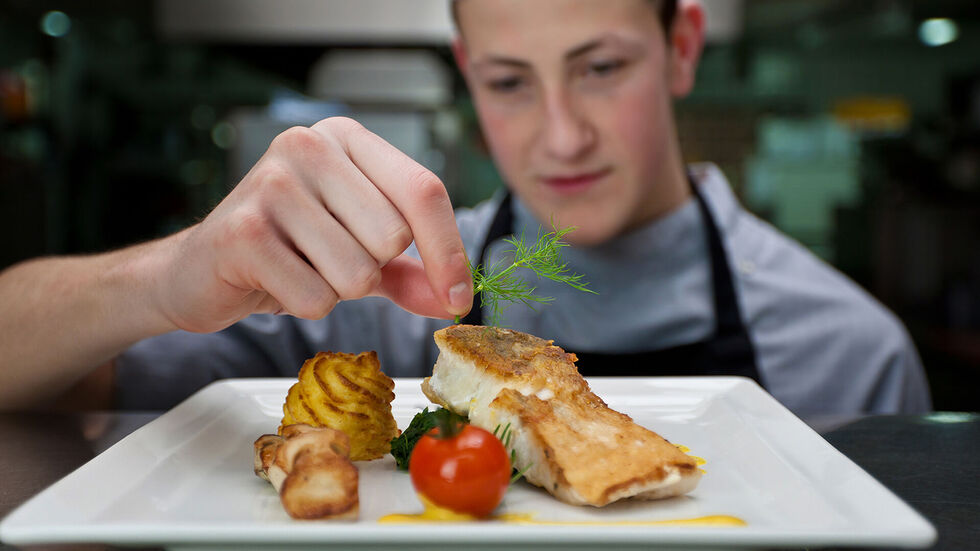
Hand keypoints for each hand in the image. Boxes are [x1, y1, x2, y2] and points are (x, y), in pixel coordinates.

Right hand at [153, 117, 472, 332]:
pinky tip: (275, 280)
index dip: (449, 250)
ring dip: (335, 290)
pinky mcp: (242, 230)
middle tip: (328, 260)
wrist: (202, 270)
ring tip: (299, 268)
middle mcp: (309, 145)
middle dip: (371, 271)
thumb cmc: (290, 251)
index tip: (459, 295)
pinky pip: (315, 296)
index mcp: (346, 138)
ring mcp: (272, 183)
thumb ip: (413, 271)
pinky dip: (304, 305)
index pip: (424, 190)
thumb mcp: (362, 252)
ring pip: (356, 273)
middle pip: (392, 236)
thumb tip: (456, 298)